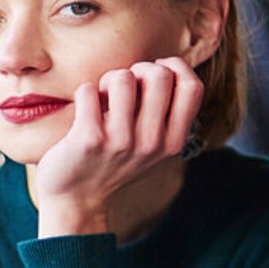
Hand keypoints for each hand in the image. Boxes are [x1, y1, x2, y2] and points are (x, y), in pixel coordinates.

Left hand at [34, 57, 202, 237]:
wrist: (76, 200)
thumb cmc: (111, 163)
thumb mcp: (151, 148)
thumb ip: (165, 116)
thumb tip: (166, 67)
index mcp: (172, 142)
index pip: (192, 86)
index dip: (174, 67)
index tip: (154, 72)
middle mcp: (152, 143)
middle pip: (159, 75)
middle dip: (137, 69)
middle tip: (121, 86)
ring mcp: (121, 141)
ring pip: (123, 77)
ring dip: (108, 79)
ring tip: (101, 97)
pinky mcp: (89, 139)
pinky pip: (88, 90)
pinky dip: (84, 92)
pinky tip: (84, 109)